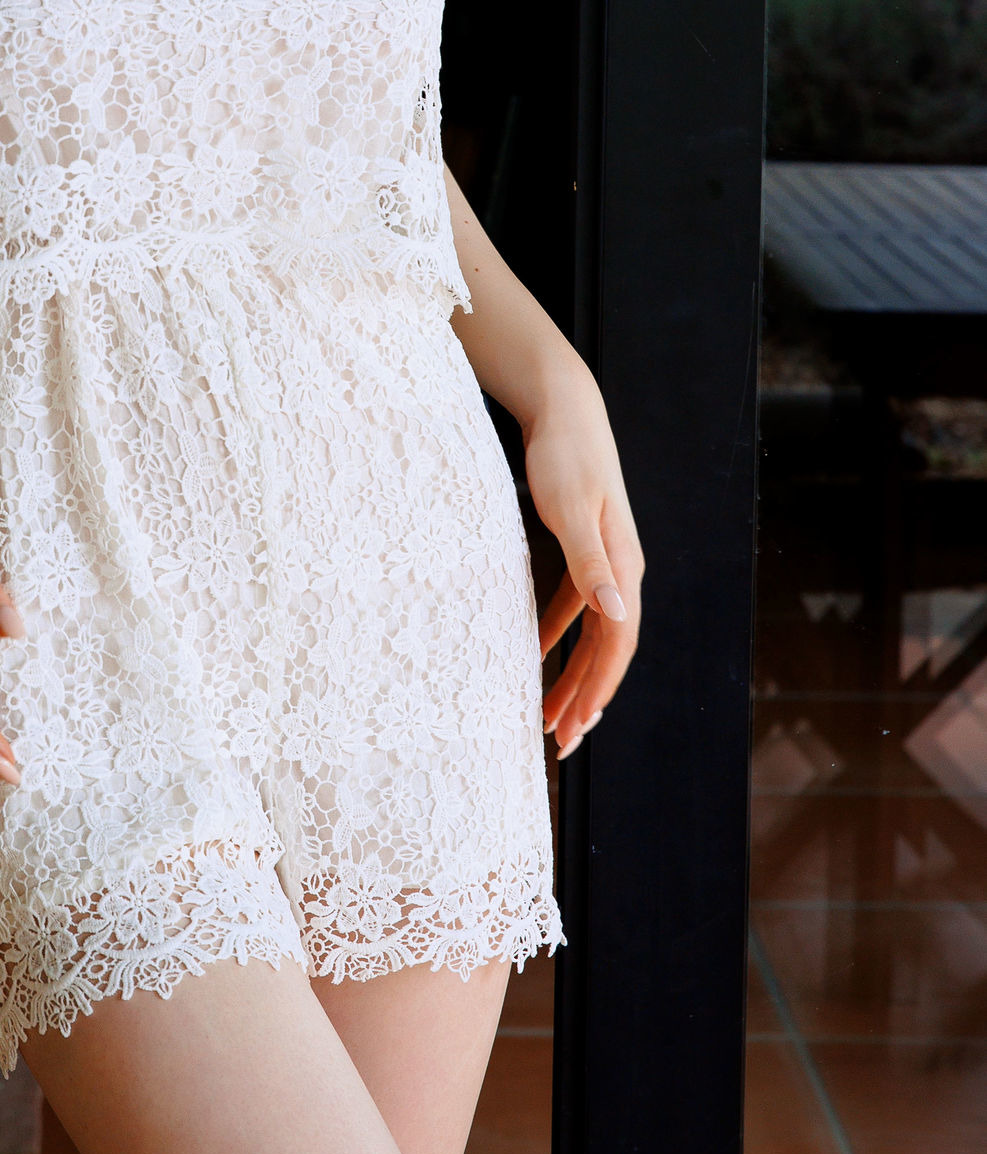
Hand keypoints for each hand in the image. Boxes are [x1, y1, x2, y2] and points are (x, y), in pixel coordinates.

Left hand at [524, 385, 642, 759]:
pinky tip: (530, 655)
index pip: (618, 644)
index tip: (576, 728)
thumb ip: (592, 563)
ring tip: (549, 716)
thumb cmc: (565, 457)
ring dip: (573, 675)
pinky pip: (574, 610)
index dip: (599, 688)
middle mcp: (621, 570)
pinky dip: (556, 637)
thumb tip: (618, 612)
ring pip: (593, 635)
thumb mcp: (572, 510)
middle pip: (608, 649)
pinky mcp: (583, 552)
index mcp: (624, 566)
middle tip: (560, 742)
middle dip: (587, 697)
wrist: (566, 411)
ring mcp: (604, 563)